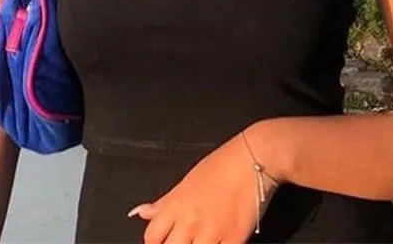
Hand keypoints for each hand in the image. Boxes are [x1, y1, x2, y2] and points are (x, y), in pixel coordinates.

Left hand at [127, 132, 279, 243]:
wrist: (252, 158)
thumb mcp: (187, 181)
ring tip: (203, 242)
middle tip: (187, 242)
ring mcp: (212, 232)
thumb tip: (139, 212)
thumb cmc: (220, 165)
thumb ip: (164, 202)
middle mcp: (190, 220)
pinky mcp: (234, 239)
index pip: (152, 237)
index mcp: (176, 205)